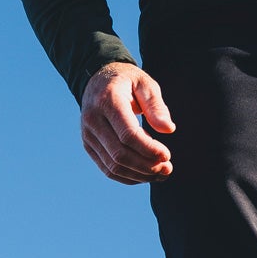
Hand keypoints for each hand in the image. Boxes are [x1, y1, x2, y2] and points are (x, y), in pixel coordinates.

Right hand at [79, 62, 175, 183]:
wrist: (98, 81)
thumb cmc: (127, 82)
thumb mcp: (145, 84)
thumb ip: (156, 106)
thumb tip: (168, 130)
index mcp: (107, 101)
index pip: (127, 134)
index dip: (148, 149)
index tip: (167, 155)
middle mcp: (93, 120)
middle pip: (120, 154)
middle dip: (146, 166)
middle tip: (168, 168)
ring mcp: (87, 135)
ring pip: (113, 166)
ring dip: (139, 175)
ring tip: (161, 173)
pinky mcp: (89, 146)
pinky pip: (107, 169)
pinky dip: (128, 177)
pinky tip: (146, 175)